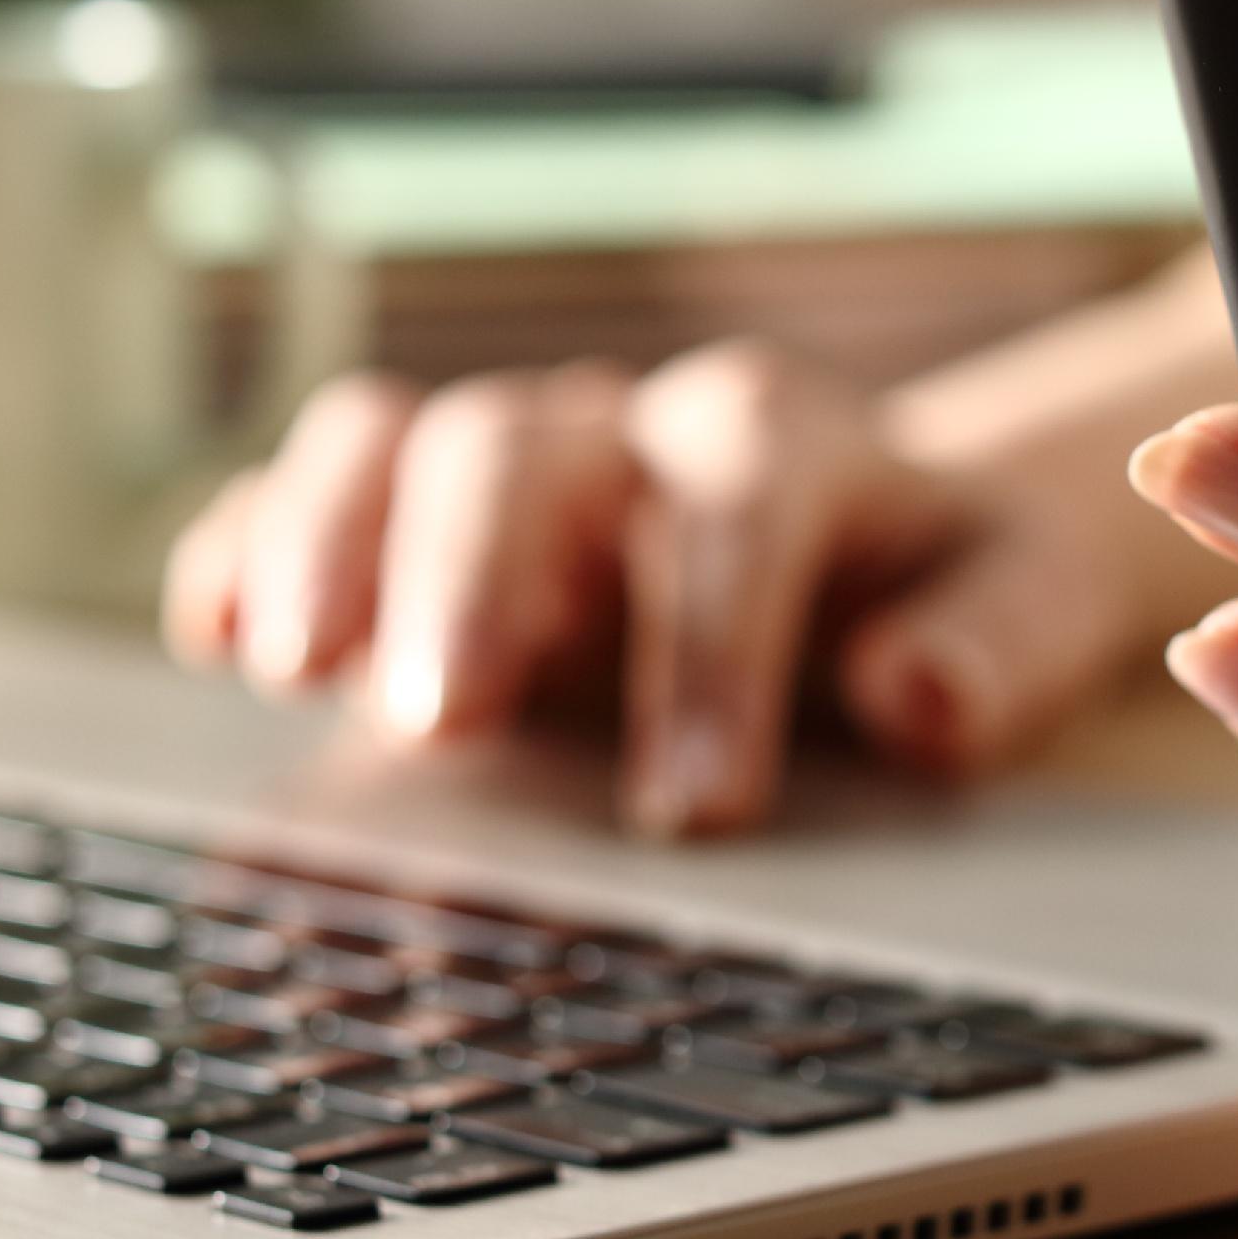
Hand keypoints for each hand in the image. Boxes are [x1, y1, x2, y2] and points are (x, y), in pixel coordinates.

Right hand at [166, 318, 1223, 833]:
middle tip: (450, 719)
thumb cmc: (943, 590)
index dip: (711, 644)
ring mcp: (499, 475)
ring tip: (287, 666)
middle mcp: (620, 435)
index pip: (735, 501)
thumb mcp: (1023, 608)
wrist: (881, 549)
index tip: (697, 803)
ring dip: (329, 542)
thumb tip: (915, 691)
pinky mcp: (401, 533)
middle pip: (522, 444)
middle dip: (475, 572)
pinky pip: (298, 498)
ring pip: (393, 443)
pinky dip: (244, 550)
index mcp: (780, 444)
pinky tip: (214, 639)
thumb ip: (994, 644)